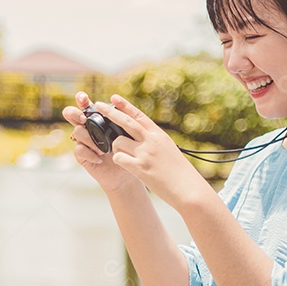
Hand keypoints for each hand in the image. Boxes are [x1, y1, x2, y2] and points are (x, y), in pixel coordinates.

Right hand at [63, 92, 139, 193]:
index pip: (85, 105)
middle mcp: (87, 128)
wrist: (126, 173)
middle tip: (84, 119)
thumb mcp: (127, 133)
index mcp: (98, 118)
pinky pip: (79, 149)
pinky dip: (90, 154)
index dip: (81, 99)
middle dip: (74, 113)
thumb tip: (115, 107)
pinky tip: (100, 159)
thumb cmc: (129, 150)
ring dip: (90, 139)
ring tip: (104, 149)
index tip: (84, 98)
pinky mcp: (82, 155)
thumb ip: (120, 120)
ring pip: (77, 132)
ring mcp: (83, 141)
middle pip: (71, 114)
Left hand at [92, 94, 209, 209]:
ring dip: (115, 148)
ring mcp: (144, 153)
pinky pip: (118, 158)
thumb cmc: (179, 171)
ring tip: (123, 156)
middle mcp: (151, 141)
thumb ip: (154, 140)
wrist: (187, 188)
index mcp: (158, 135)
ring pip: (118, 142)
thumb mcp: (168, 149)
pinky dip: (118, 160)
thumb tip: (141, 134)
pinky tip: (125, 165)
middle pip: (125, 122)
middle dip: (110, 112)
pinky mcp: (139, 167)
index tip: (114, 97)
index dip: (125, 105)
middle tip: (99, 105)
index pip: (139, 116)